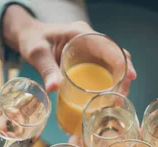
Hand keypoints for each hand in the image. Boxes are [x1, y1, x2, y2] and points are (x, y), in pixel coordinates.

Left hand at [2, 5, 135, 92]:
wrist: (27, 36)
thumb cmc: (32, 39)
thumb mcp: (37, 53)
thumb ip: (46, 69)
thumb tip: (54, 89)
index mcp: (81, 33)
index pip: (109, 46)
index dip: (122, 61)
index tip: (130, 76)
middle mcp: (90, 41)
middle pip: (116, 56)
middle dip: (124, 76)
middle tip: (122, 96)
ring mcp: (91, 51)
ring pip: (113, 65)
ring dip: (119, 82)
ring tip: (118, 101)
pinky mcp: (88, 61)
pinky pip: (104, 72)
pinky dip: (110, 84)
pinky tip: (109, 99)